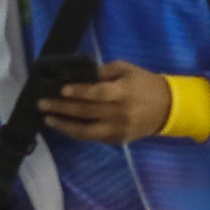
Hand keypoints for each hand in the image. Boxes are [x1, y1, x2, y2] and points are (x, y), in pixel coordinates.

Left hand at [44, 60, 175, 145]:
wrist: (168, 108)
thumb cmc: (144, 84)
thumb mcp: (127, 70)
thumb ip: (103, 72)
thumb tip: (77, 75)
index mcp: (124, 92)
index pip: (98, 93)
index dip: (79, 92)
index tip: (61, 90)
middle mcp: (120, 113)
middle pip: (86, 112)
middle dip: (61, 108)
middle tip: (42, 103)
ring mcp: (118, 129)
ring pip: (86, 131)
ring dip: (64, 125)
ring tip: (48, 119)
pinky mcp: (117, 140)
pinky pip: (92, 137)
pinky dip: (76, 132)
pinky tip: (63, 125)